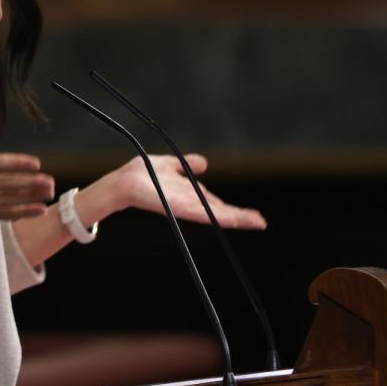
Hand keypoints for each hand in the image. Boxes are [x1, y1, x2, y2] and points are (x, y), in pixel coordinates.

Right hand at [0, 112, 53, 225]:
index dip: (17, 164)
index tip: (36, 163)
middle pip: (9, 184)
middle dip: (31, 183)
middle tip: (50, 181)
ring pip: (11, 199)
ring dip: (32, 196)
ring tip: (50, 192)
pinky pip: (6, 214)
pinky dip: (24, 213)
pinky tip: (40, 210)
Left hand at [81, 154, 266, 229]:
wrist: (126, 182)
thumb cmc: (142, 173)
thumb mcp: (171, 164)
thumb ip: (188, 165)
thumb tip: (205, 163)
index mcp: (189, 195)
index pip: (216, 203)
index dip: (233, 208)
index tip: (249, 213)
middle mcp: (191, 204)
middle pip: (221, 212)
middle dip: (241, 217)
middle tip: (260, 221)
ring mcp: (189, 208)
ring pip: (219, 215)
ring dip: (239, 218)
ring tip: (258, 222)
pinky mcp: (184, 210)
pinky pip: (208, 214)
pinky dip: (224, 217)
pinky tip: (238, 219)